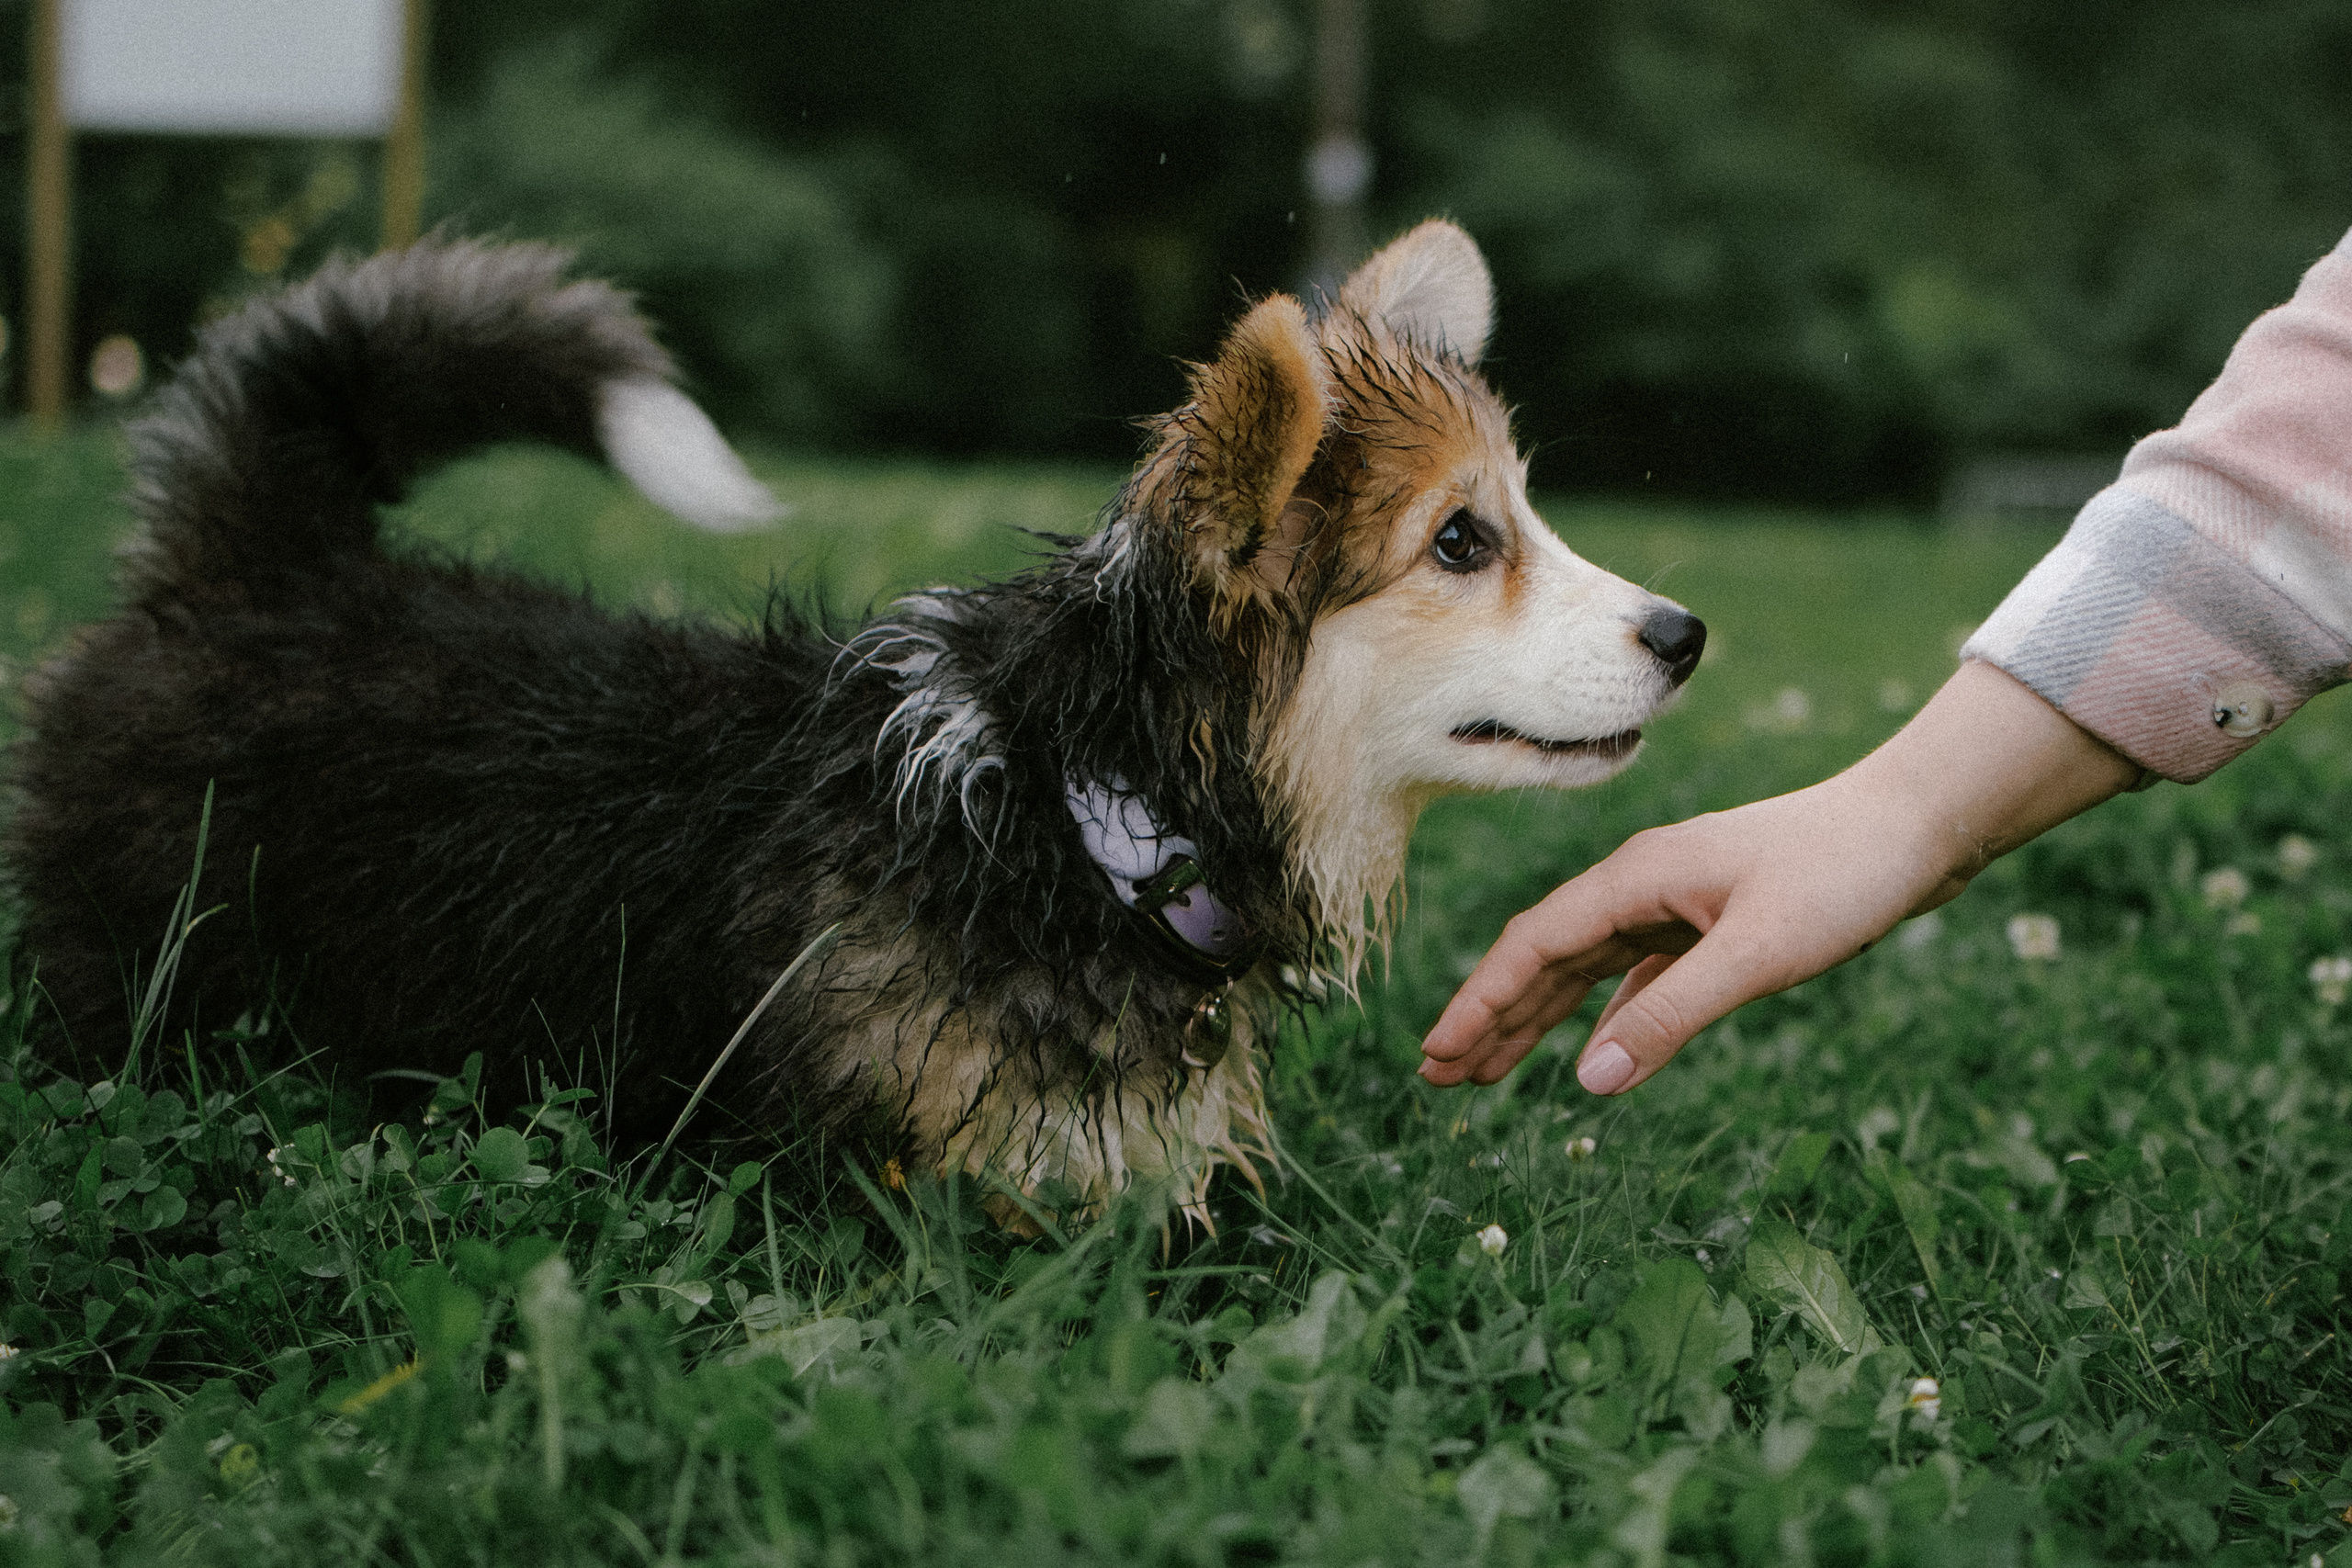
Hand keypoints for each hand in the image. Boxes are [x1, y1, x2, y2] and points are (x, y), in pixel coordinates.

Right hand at [1418, 662, 2140, 1093]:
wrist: (1922, 823)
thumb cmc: (1846, 873)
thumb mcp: (1758, 954)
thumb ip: (1670, 1015)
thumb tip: (1587, 1080)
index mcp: (1637, 878)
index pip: (1534, 946)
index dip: (1480, 1003)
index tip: (1436, 1055)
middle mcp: (1643, 885)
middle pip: (1545, 958)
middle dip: (1490, 1016)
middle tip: (1439, 1078)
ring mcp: (1676, 901)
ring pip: (1585, 969)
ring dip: (1536, 1018)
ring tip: (1487, 1071)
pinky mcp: (1712, 921)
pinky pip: (1634, 974)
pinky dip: (1603, 1014)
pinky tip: (1589, 1050)